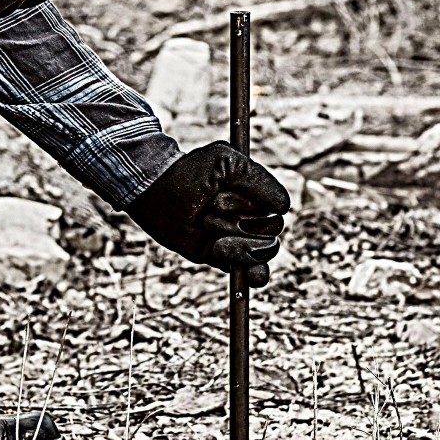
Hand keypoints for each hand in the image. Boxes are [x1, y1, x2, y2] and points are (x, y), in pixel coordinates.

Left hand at [126, 142, 287, 286]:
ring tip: (209, 232)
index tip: (218, 201)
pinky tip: (253, 277)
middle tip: (208, 214)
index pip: (276, 210)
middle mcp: (251, 214)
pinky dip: (255, 274)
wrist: (155, 194)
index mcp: (255, 192)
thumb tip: (284, 206)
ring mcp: (239, 236)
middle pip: (270, 232)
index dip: (249, 208)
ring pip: (261, 252)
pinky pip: (250, 270)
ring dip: (236, 244)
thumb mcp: (224, 162)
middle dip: (237, 225)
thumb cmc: (189, 173)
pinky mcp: (225, 256)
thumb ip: (256, 178)